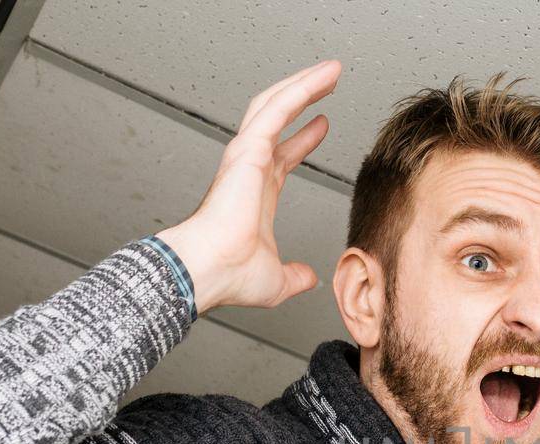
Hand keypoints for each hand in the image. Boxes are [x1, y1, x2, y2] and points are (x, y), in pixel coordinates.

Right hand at [155, 60, 341, 313]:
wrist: (208, 270)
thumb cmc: (229, 275)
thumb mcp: (277, 278)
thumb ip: (295, 276)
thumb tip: (308, 278)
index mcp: (256, 193)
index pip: (284, 156)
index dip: (303, 139)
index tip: (321, 125)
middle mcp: (250, 168)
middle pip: (278, 119)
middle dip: (302, 98)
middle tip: (327, 84)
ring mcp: (247, 155)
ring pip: (276, 103)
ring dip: (304, 83)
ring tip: (331, 69)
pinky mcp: (249, 148)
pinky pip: (278, 108)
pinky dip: (302, 88)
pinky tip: (323, 76)